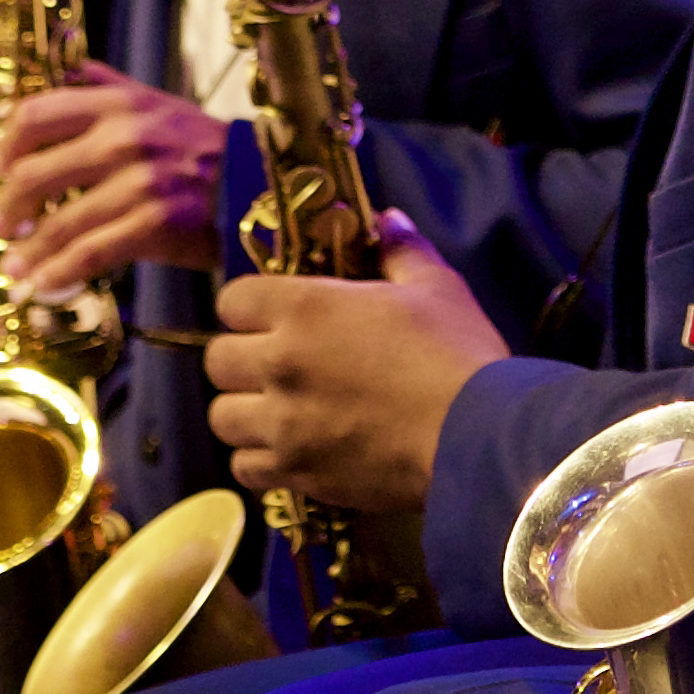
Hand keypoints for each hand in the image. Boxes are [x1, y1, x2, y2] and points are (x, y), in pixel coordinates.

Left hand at [0, 69, 224, 295]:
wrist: (261, 184)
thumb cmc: (204, 148)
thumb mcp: (156, 102)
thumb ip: (104, 86)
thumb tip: (49, 80)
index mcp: (120, 102)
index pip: (38, 114)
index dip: (7, 144)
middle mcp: (125, 137)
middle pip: (34, 172)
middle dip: (7, 205)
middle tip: (0, 222)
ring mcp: (140, 182)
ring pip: (59, 222)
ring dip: (28, 251)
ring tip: (14, 267)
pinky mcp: (155, 223)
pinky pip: (89, 254)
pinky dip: (58, 273)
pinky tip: (43, 285)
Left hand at [203, 216, 506, 510]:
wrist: (475, 437)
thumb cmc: (457, 353)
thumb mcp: (436, 288)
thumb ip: (402, 251)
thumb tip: (386, 220)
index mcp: (304, 309)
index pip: (233, 299)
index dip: (250, 305)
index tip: (272, 313)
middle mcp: (279, 364)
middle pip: (217, 360)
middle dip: (241, 357)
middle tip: (275, 361)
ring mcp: (282, 425)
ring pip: (222, 417)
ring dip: (245, 410)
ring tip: (277, 410)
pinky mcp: (296, 473)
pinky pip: (245, 468)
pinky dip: (260, 459)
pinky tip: (290, 450)